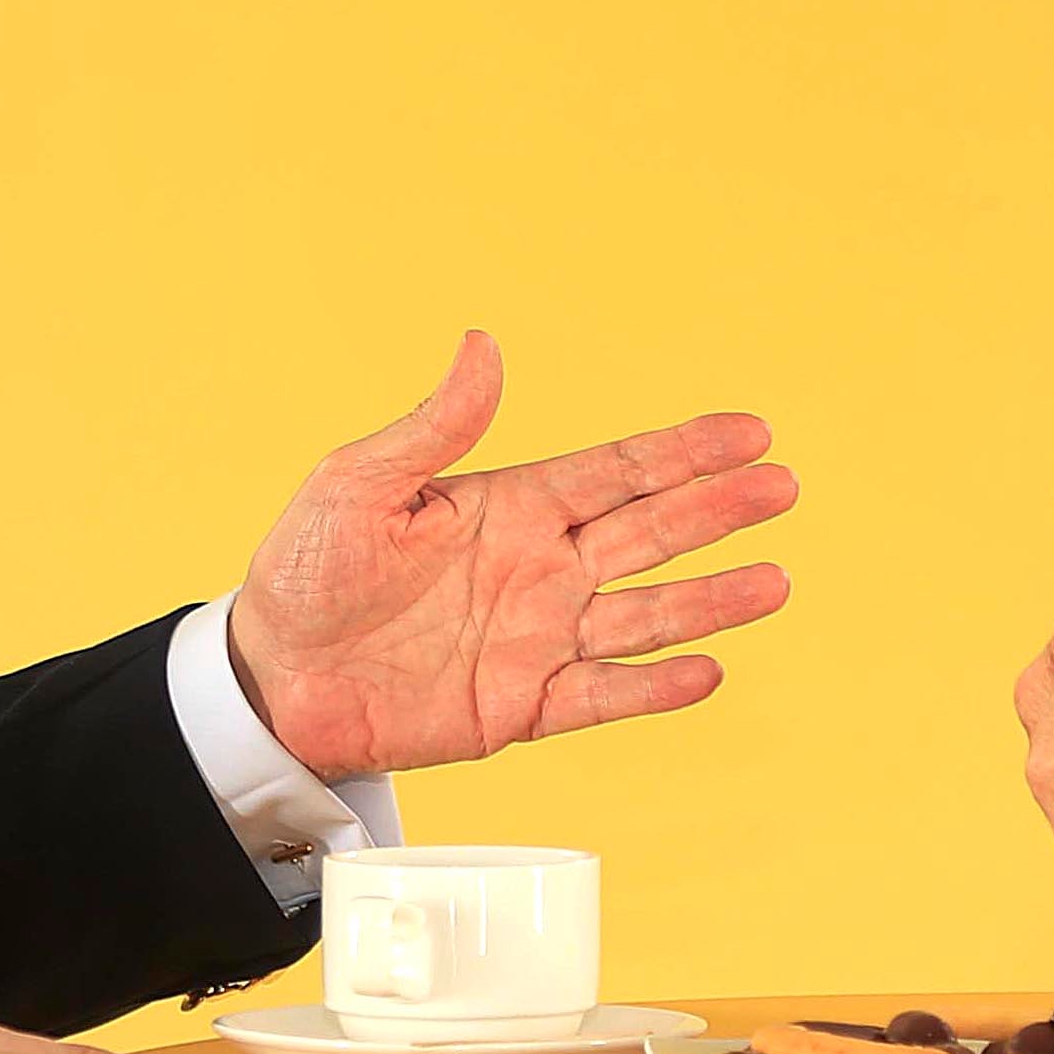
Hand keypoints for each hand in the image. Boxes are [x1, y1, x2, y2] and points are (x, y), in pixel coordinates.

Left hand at [227, 332, 795, 780]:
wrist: (271, 677)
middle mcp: (539, 570)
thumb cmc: (306, 571)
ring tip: (774, 582)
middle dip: (719, 510)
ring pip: (645, 614)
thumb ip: (434, 427)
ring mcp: (536, 640)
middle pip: (651, 534)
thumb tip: (483, 346)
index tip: (749, 432)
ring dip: (711, 599)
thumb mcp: (358, 483)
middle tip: (782, 487)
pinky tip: (707, 670)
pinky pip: (601, 696)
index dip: (684, 451)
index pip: (617, 472)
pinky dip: (654, 687)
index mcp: (511, 506)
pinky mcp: (521, 707)